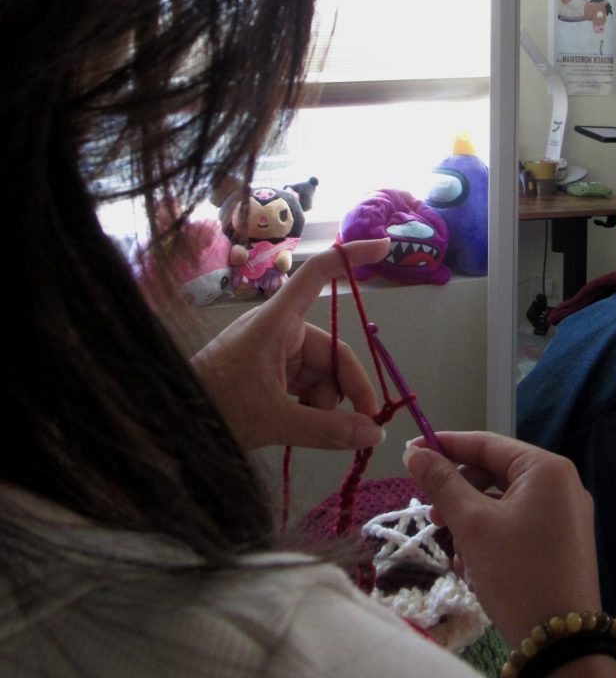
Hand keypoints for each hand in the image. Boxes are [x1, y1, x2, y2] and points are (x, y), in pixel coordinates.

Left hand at [191, 239, 390, 450]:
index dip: (352, 256)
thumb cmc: (214, 407)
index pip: (319, 273)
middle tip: (367, 426)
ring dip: (327, 401)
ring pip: (320, 372)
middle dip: (348, 386)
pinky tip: (305, 426)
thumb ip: (327, 428)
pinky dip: (311, 404)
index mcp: (277, 320)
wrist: (168, 422)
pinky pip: (304, 383)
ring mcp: (273, 351)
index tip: (386, 245)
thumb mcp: (273, 420)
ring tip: (319, 431)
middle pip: (331, 349)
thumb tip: (375, 433)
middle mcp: (279, 329)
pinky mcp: (267, 372)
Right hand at [403, 431, 601, 645]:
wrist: (561, 644)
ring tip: (456, 553)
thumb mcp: (473, 525)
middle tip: (432, 517)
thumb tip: (414, 452)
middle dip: (459, 496)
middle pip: (495, 474)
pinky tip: (474, 569)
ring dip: (472, 523)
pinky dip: (492, 539)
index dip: (446, 445)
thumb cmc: (517, 573)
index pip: (487, 443)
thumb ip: (442, 483)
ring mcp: (565, 517)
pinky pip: (518, 526)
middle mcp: (562, 485)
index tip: (411, 452)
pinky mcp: (562, 545)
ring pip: (504, 504)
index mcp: (547, 469)